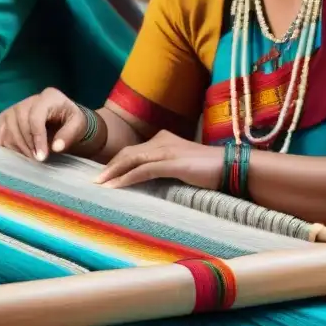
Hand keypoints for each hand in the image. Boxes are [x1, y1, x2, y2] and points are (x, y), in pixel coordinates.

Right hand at [0, 87, 95, 160]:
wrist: (64, 120)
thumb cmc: (71, 122)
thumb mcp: (78, 126)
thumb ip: (69, 135)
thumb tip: (56, 147)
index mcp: (49, 97)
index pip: (36, 117)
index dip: (37, 138)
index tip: (41, 157)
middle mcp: (30, 99)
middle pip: (19, 121)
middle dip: (27, 144)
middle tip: (36, 159)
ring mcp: (16, 107)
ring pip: (7, 126)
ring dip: (16, 145)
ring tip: (29, 156)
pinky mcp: (7, 116)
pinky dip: (6, 144)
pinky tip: (17, 153)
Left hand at [94, 130, 222, 190]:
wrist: (231, 167)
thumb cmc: (209, 170)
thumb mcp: (183, 166)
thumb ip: (167, 168)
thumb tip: (151, 182)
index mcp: (164, 139)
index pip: (133, 150)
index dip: (116, 161)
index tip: (104, 174)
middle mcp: (162, 141)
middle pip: (128, 152)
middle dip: (109, 166)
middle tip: (95, 180)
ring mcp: (166, 151)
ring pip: (131, 159)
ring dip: (113, 172)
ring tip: (99, 184)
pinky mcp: (172, 163)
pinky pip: (143, 170)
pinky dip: (127, 178)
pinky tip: (116, 186)